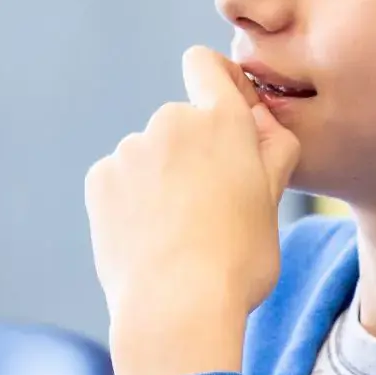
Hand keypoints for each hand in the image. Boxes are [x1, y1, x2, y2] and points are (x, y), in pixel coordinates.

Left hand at [83, 47, 300, 374]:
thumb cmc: (239, 262)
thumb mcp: (275, 203)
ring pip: (149, 155)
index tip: (221, 118)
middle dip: (191, 153)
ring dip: (160, 180)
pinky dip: (130, 201)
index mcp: (224, 121)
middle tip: (208, 209)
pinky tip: (147, 239)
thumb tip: (260, 120)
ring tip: (176, 235)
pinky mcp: (101, 178)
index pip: (205, 65)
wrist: (177, 309)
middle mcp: (172, 120)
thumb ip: (273, 149)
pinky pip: (119, 180)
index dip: (213, 84)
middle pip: (181, 123)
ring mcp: (131, 149)